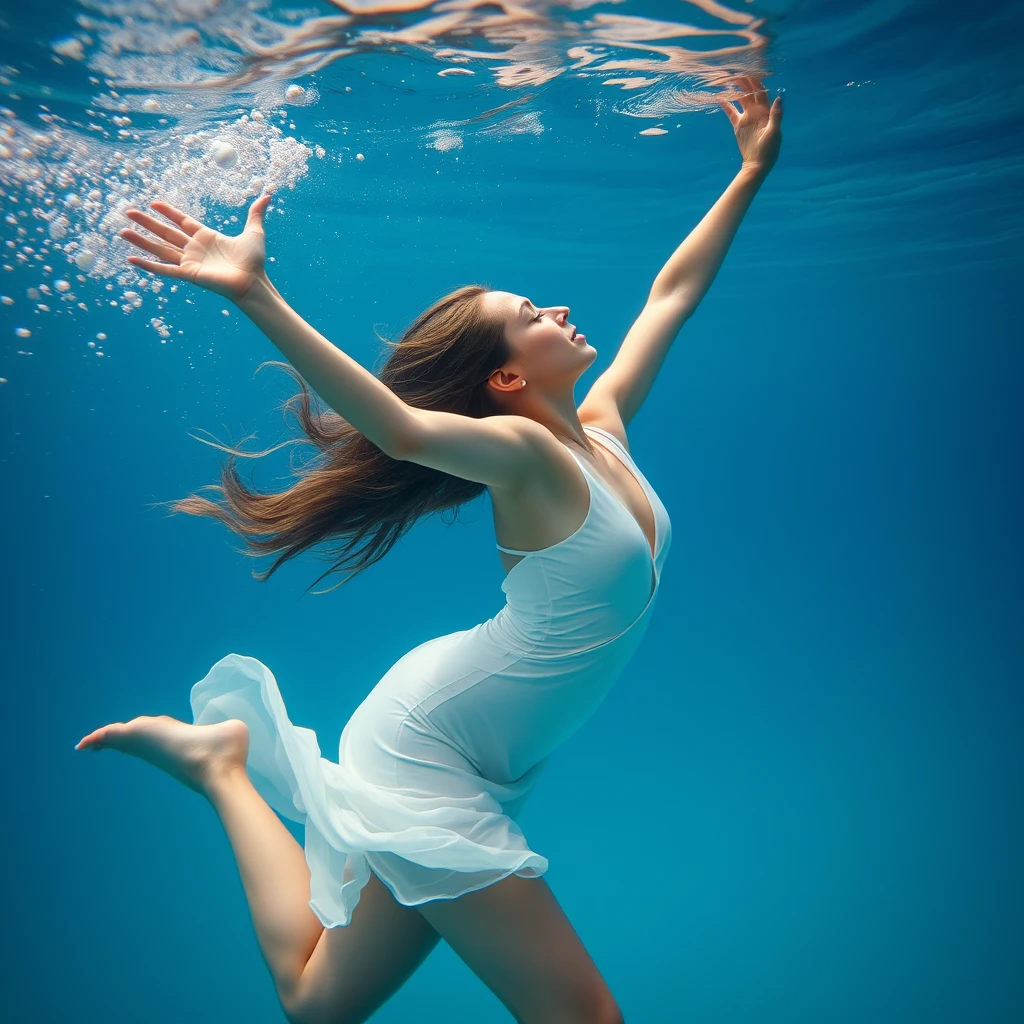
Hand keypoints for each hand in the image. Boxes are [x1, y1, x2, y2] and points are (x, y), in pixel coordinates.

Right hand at [118, 193, 273, 301]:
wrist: (253, 281)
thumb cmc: (254, 261)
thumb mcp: (254, 232)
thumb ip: (256, 213)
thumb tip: (268, 195)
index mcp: (207, 237)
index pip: (182, 222)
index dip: (168, 212)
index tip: (154, 203)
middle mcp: (195, 249)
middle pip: (165, 232)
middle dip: (147, 223)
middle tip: (128, 212)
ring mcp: (190, 262)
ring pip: (159, 249)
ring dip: (141, 241)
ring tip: (123, 232)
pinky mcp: (188, 274)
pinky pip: (164, 269)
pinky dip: (148, 265)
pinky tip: (132, 260)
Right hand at [718, 76, 782, 177]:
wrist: (757, 164)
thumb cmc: (769, 150)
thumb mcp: (774, 133)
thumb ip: (776, 115)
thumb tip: (779, 97)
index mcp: (766, 110)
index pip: (760, 90)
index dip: (754, 80)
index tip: (746, 71)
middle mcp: (756, 111)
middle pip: (749, 91)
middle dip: (742, 81)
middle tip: (732, 73)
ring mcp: (747, 117)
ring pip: (739, 99)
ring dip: (734, 90)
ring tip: (725, 81)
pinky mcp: (738, 125)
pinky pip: (731, 112)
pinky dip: (725, 104)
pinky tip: (719, 97)